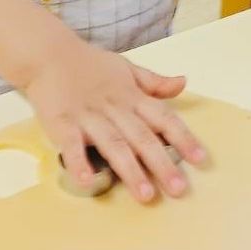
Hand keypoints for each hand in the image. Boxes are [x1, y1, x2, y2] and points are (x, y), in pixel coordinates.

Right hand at [22, 39, 206, 202]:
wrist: (49, 54)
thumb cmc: (91, 65)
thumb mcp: (126, 68)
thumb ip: (154, 82)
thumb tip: (183, 82)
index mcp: (131, 96)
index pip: (163, 117)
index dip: (183, 138)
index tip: (201, 159)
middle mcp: (114, 108)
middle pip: (142, 137)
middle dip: (162, 163)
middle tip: (179, 189)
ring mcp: (88, 117)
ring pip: (113, 145)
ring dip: (130, 170)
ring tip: (145, 195)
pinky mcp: (63, 123)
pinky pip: (72, 145)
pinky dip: (79, 163)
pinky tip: (88, 181)